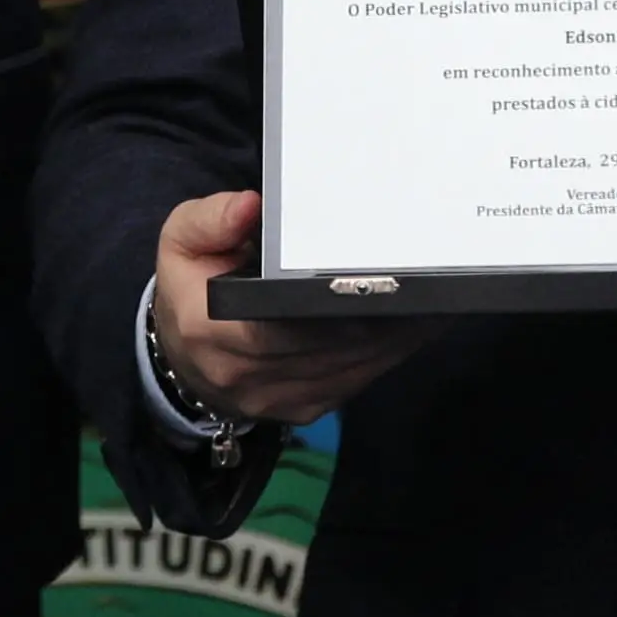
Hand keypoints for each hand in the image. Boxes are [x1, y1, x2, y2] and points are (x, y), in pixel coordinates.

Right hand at [153, 190, 429, 424]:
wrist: (182, 355)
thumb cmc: (192, 287)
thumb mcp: (182, 240)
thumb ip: (212, 219)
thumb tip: (252, 206)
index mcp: (212, 331)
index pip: (283, 324)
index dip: (336, 308)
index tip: (380, 280)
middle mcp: (248, 376)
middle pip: (334, 347)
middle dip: (384, 317)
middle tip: (428, 280)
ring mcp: (280, 400)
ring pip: (355, 368)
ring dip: (398, 337)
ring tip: (435, 299)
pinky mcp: (306, 410)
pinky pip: (358, 381)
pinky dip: (390, 354)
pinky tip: (417, 325)